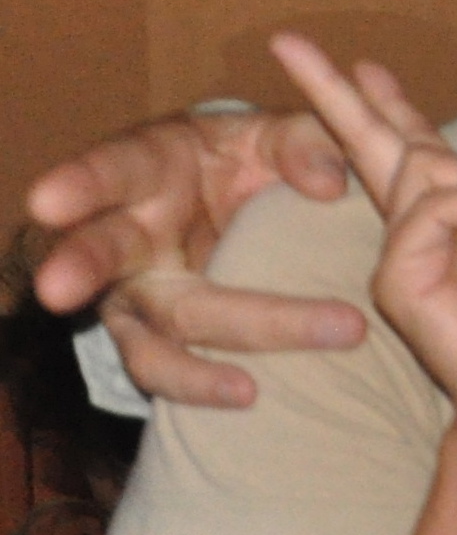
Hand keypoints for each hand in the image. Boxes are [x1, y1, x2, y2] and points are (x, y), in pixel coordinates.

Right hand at [26, 100, 359, 407]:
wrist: (250, 209)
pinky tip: (252, 397)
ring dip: (185, 366)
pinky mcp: (160, 339)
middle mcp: (127, 237)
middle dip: (78, 268)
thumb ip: (303, 145)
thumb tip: (330, 183)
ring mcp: (138, 296)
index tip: (48, 201)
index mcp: (145, 171)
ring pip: (147, 336)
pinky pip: (173, 372)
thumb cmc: (250, 162)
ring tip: (242, 390)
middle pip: (98, 255)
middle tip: (56, 290)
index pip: (106, 171)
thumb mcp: (275, 138)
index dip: (77, 185)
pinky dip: (207, 386)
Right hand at [273, 34, 456, 441]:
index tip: (366, 67)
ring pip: (426, 170)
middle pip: (374, 144)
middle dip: (337, 93)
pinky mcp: (399, 278)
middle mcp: (422, 230)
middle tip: (287, 42)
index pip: (416, 148)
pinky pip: (434, 207)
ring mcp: (404, 253)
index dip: (390, 107)